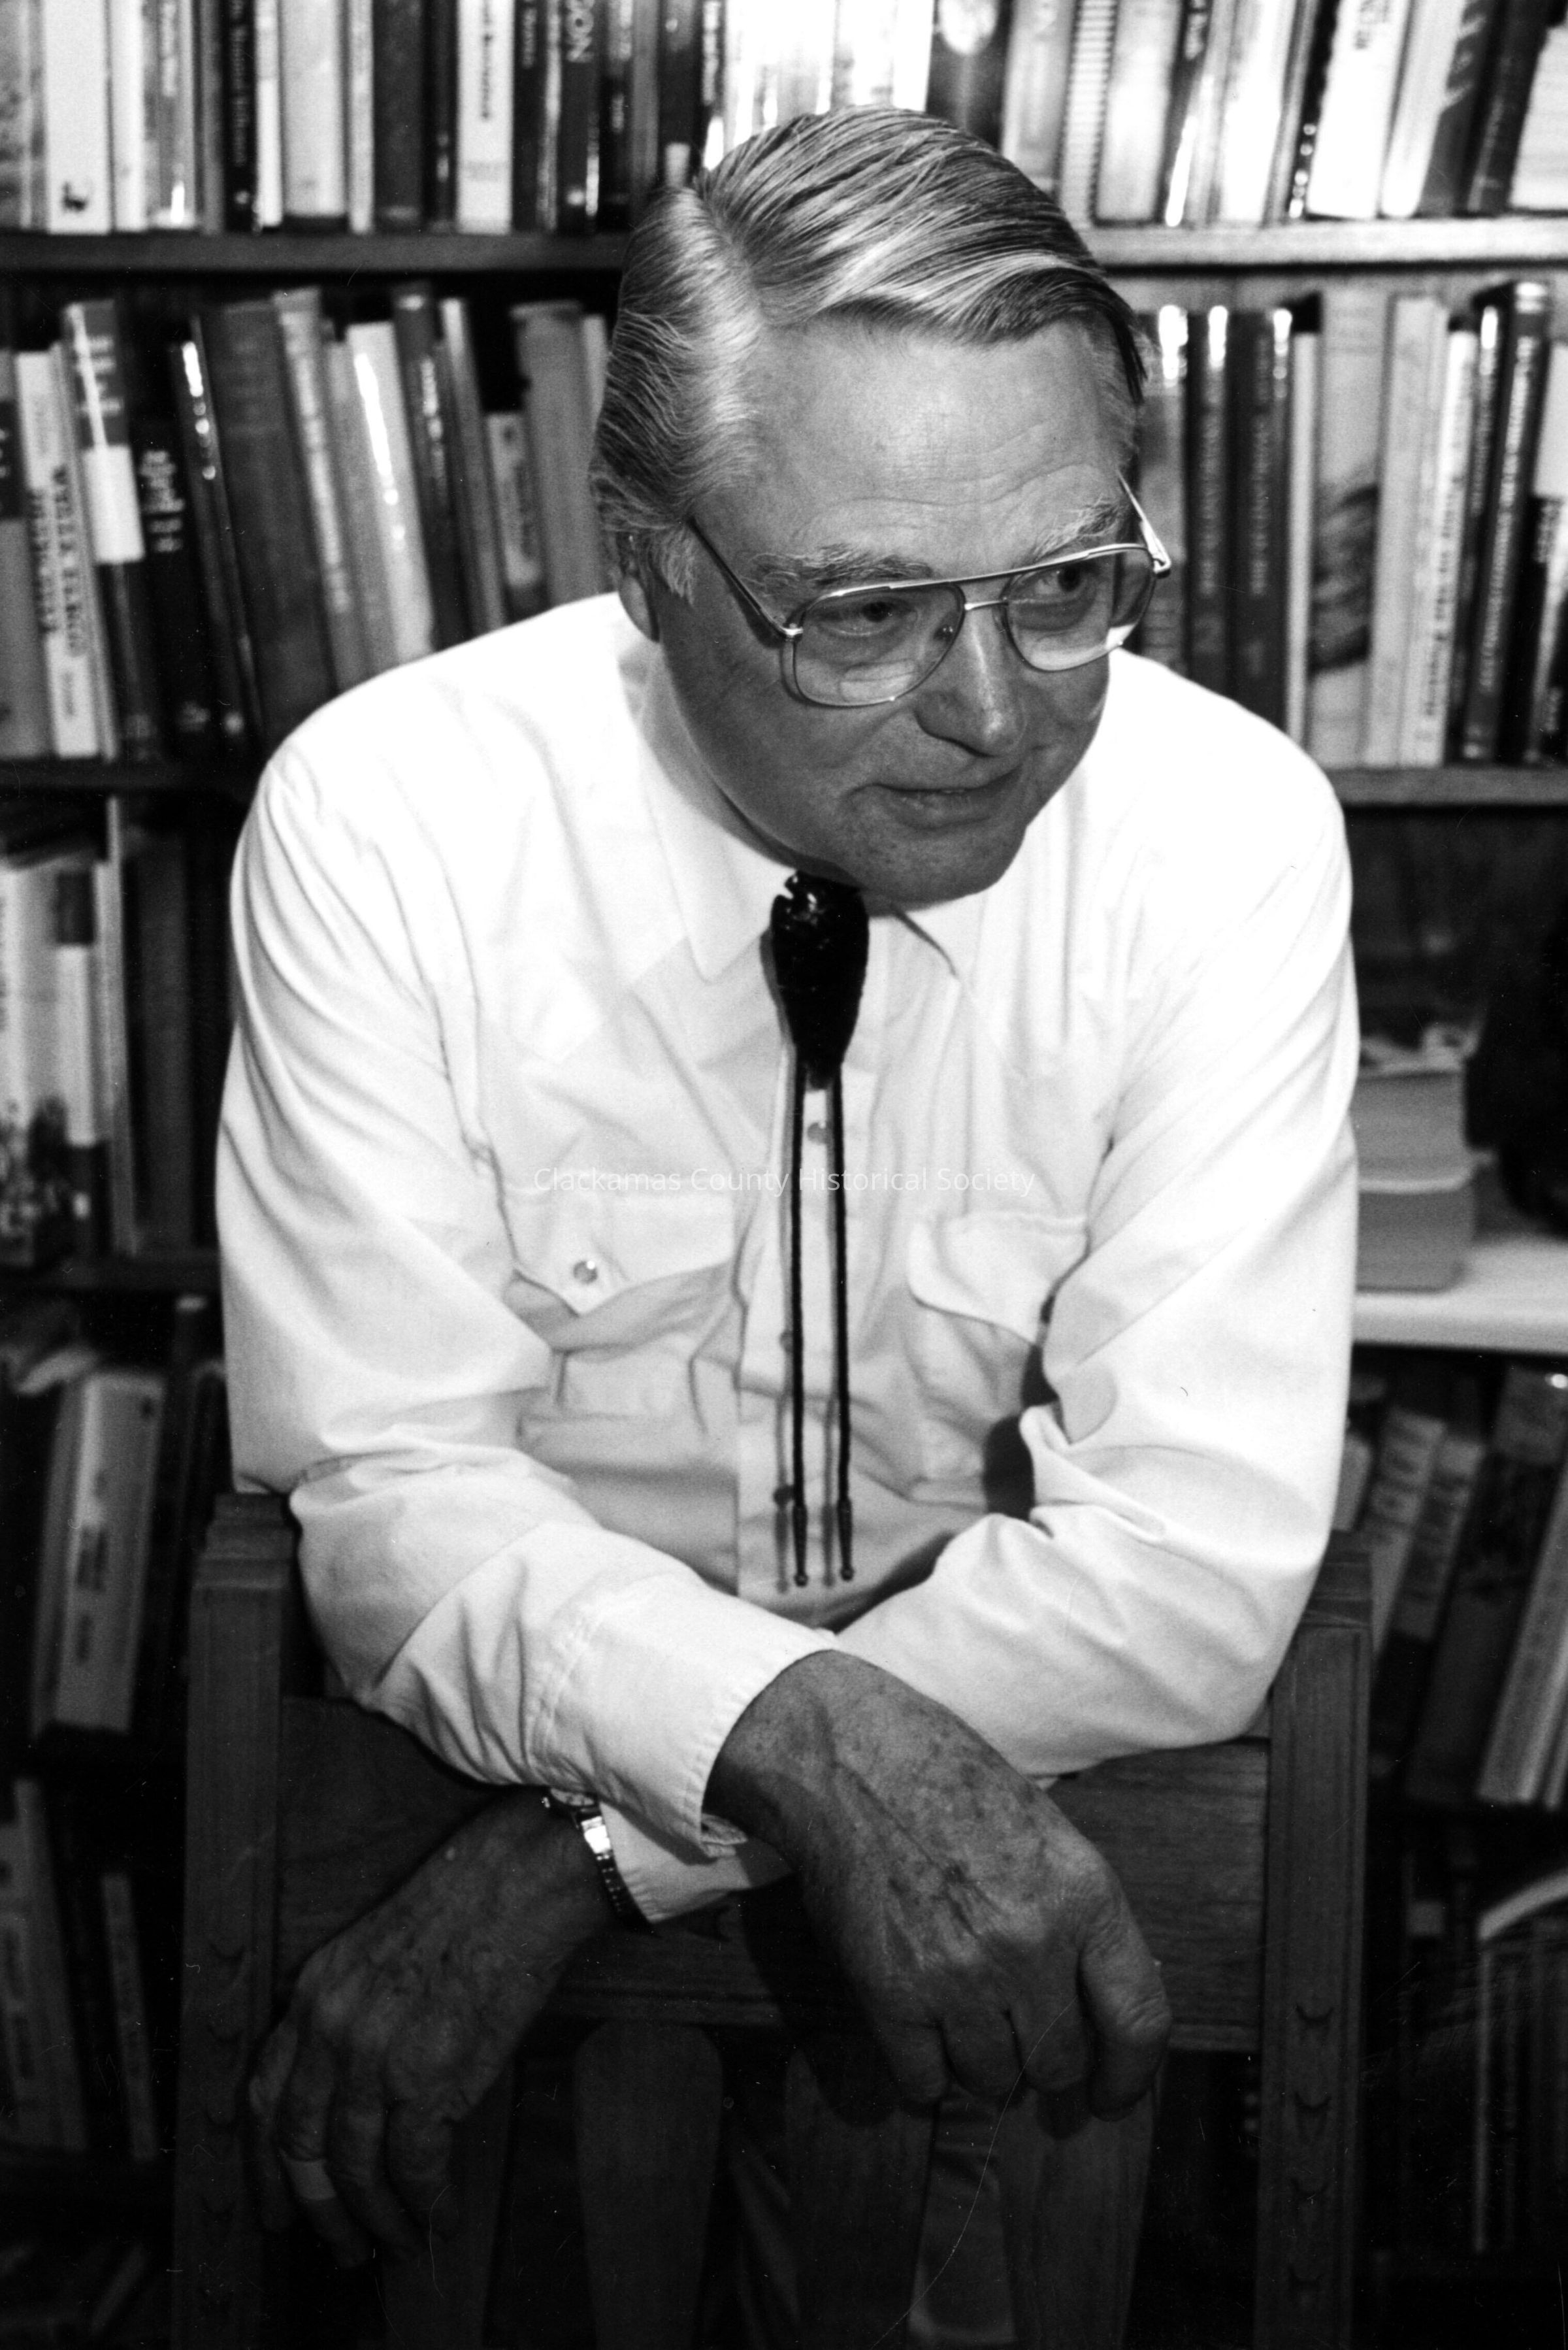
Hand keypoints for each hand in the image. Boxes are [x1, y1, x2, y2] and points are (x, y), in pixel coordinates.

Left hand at [248, 1792, 612, 2265]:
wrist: (517, 1882)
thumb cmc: (464, 1906)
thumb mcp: (375, 1951)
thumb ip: (351, 2013)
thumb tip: (353, 2088)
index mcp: (314, 1994)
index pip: (264, 2095)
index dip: (264, 2162)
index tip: (273, 2206)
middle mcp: (330, 2029)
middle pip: (300, 2146)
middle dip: (317, 2210)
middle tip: (340, 2249)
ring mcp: (375, 2056)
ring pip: (354, 2167)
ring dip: (376, 2217)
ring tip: (398, 2242)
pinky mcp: (428, 2077)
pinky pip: (414, 2165)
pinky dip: (426, 2202)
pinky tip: (440, 2217)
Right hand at [708, 1655, 1169, 2119]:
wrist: (848, 1758)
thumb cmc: (949, 1784)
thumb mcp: (1046, 1837)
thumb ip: (1079, 1923)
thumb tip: (1097, 2013)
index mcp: (1083, 1895)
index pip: (1139, 2021)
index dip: (1130, 2074)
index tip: (1112, 2093)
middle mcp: (1031, 1943)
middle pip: (1060, 2062)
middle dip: (1042, 2059)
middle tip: (1015, 2029)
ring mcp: (960, 1974)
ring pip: (994, 2080)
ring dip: (981, 2061)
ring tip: (959, 2007)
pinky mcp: (892, 1995)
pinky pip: (924, 2082)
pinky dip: (924, 2068)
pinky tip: (917, 2024)